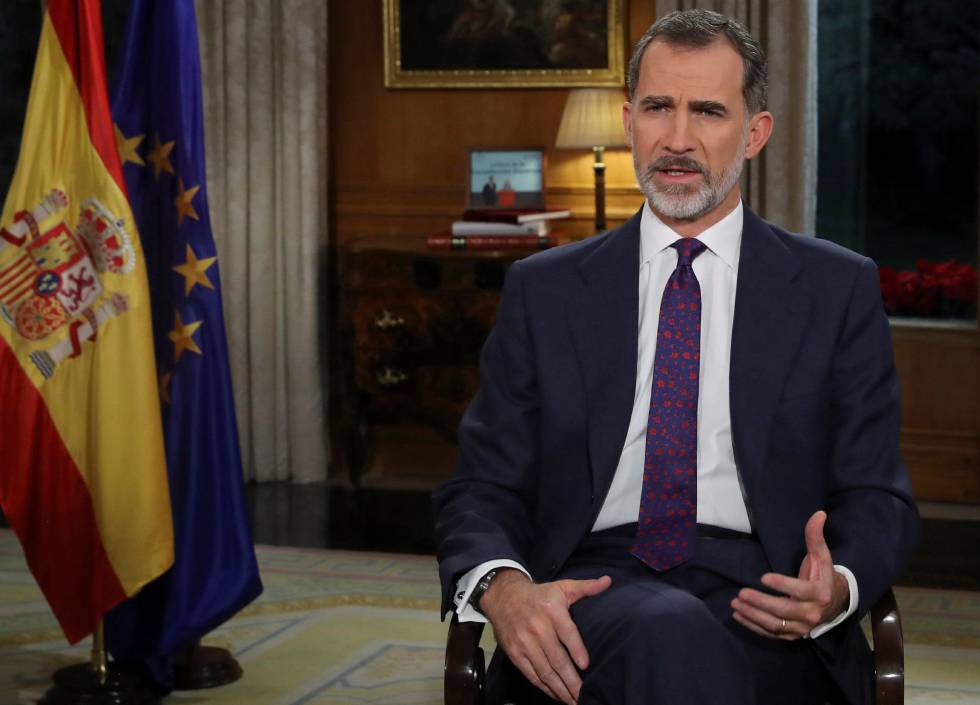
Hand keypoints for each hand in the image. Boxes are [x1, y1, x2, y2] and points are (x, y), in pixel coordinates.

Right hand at [480, 569, 611, 704]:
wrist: (504, 596)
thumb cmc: (539, 594)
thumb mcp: (562, 586)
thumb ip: (586, 587)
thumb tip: (608, 581)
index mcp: (552, 610)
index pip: (566, 632)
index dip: (576, 650)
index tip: (585, 666)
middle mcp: (537, 627)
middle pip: (556, 658)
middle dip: (571, 680)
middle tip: (583, 694)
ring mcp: (524, 642)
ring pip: (544, 670)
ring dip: (559, 688)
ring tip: (572, 700)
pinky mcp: (514, 653)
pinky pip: (531, 674)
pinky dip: (544, 687)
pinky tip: (555, 694)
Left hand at [730, 510, 848, 639]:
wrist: (835, 603)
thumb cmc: (823, 576)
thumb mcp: (822, 556)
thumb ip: (816, 537)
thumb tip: (819, 514)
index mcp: (820, 594)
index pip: (801, 591)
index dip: (783, 585)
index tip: (763, 577)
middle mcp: (812, 614)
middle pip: (784, 611)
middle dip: (761, 603)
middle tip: (741, 592)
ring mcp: (802, 627)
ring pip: (776, 625)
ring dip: (753, 615)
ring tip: (736, 603)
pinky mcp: (793, 635)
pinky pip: (772, 633)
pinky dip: (753, 626)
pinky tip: (738, 615)